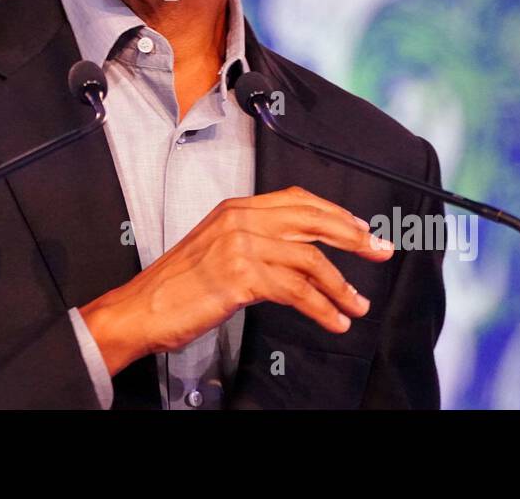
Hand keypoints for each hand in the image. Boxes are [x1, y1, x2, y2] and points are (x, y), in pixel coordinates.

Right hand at [78, 185, 394, 375]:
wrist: (139, 309)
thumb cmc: (175, 287)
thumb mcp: (216, 249)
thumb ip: (254, 241)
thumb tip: (299, 253)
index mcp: (235, 208)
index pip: (298, 200)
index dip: (336, 214)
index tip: (361, 229)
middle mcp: (239, 219)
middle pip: (312, 220)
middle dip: (353, 237)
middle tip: (380, 252)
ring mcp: (239, 246)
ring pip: (310, 260)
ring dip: (342, 286)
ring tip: (357, 306)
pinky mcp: (240, 277)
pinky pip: (296, 291)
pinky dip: (322, 307)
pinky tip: (333, 320)